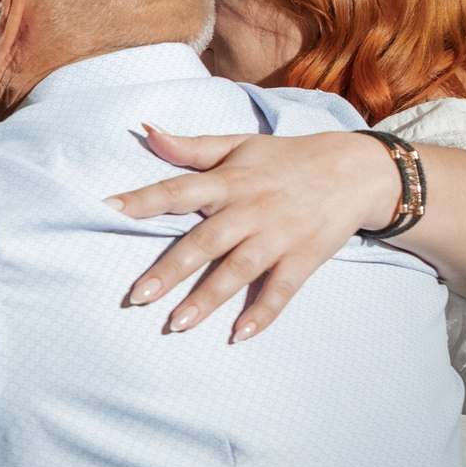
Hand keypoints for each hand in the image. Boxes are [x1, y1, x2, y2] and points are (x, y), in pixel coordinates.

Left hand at [104, 128, 398, 342]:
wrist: (356, 170)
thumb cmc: (286, 158)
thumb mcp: (239, 145)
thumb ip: (190, 146)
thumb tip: (144, 130)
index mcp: (229, 181)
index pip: (178, 190)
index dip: (144, 200)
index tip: (108, 210)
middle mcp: (251, 209)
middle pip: (205, 242)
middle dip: (170, 270)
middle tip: (137, 297)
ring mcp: (278, 236)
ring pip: (238, 271)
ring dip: (208, 299)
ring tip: (176, 324)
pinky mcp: (304, 258)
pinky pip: (281, 290)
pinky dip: (262, 313)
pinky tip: (239, 336)